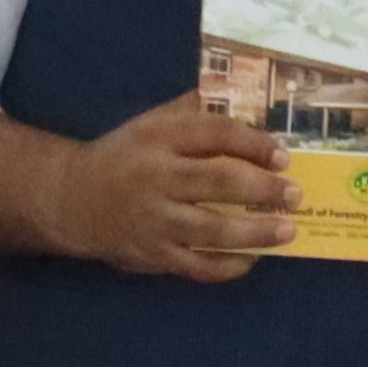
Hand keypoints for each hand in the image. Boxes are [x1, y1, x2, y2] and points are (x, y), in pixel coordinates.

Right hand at [57, 101, 294, 282]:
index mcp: (159, 137)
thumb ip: (194, 110)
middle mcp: (156, 177)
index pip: (214, 134)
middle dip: (263, 189)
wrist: (72, 198)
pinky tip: (251, 258)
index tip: (283, 156)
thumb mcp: (152, 123)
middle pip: (217, 181)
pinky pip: (195, 265)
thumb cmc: (126, 155)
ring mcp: (153, 219)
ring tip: (287, 231)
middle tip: (294, 195)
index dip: (253, 144)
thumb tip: (249, 100)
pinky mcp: (152, 254)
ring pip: (210, 230)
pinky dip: (227, 266)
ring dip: (254, 232)